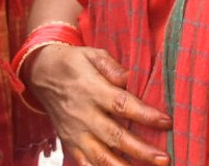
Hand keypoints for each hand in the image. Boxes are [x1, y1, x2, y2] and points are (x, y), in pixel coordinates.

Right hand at [26, 45, 170, 165]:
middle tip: (164, 159)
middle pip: (115, 136)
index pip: (121, 105)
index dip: (145, 115)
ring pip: (101, 157)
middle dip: (141, 150)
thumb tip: (128, 78)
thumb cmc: (74, 64)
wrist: (42, 75)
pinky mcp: (70, 144)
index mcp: (92, 89)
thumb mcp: (91, 54)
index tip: (167, 122)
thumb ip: (110, 66)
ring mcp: (76, 133)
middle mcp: (84, 114)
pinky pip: (85, 165)